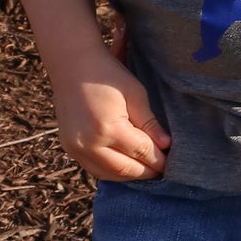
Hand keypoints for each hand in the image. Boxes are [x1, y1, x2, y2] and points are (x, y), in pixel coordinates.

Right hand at [49, 43, 170, 182]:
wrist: (72, 64)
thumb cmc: (107, 75)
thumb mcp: (135, 93)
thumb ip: (149, 123)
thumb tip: (165, 146)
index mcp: (108, 128)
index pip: (141, 152)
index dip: (159, 160)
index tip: (171, 163)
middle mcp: (89, 144)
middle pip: (125, 169)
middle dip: (146, 172)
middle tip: (162, 170)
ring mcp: (75, 148)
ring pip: (107, 174)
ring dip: (129, 175)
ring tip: (146, 170)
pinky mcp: (68, 147)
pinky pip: (93, 168)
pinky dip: (111, 171)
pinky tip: (125, 166)